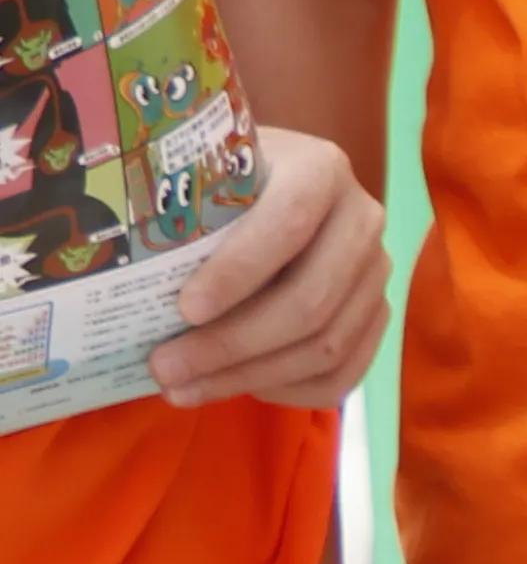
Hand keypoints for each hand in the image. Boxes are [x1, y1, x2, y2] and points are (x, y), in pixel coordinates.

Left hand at [145, 126, 386, 408]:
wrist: (277, 188)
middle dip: (232, 343)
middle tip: (165, 367)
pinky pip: (342, 376)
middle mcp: (363, 222)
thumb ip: (186, 203)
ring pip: (326, 347)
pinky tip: (234, 388)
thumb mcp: (206, 171)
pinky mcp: (376, 318)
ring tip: (182, 389)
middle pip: (311, 301)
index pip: (289, 224)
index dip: (239, 272)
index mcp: (322, 170)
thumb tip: (114, 265)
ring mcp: (376, 276)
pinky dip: (286, 392)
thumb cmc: (221, 180)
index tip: (183, 309)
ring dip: (248, 377)